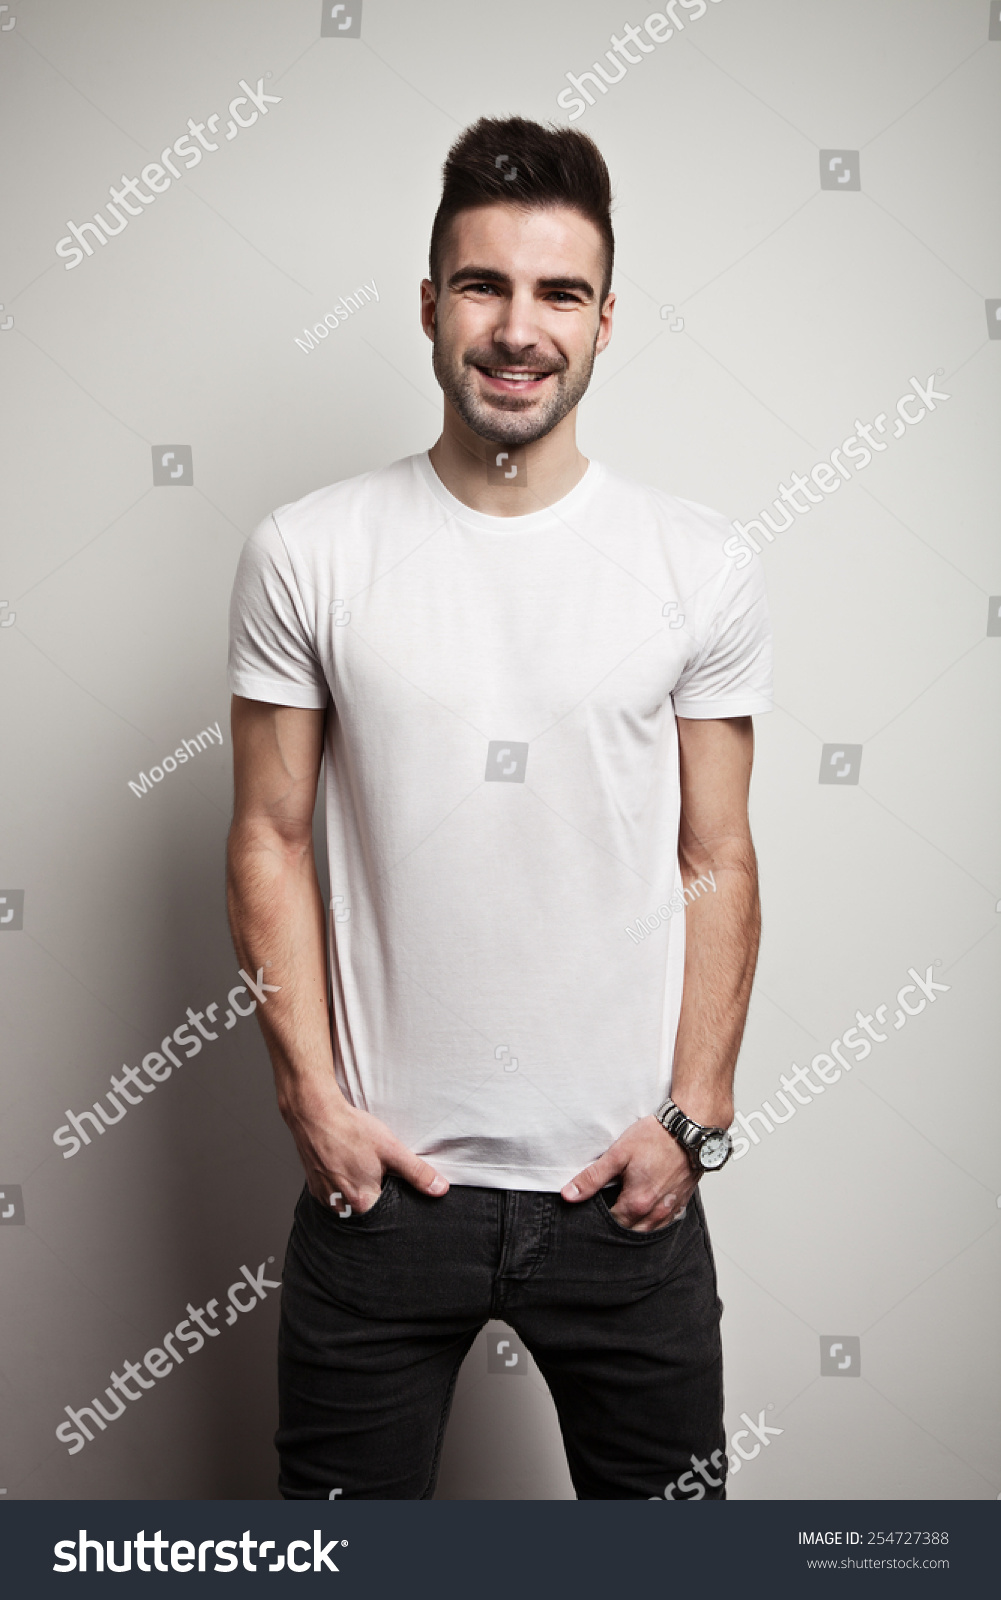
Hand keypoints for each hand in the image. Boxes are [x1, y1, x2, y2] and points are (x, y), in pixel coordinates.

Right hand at [280, 1077, 448, 1213]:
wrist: (314, 1114)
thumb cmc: (350, 1130)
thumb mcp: (391, 1149)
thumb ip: (417, 1172)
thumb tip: (439, 1189)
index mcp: (362, 1201)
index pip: (387, 1212)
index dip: (394, 1196)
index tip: (391, 1180)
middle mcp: (340, 1206)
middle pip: (367, 1208)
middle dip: (375, 1191)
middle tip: (374, 1167)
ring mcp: (324, 1197)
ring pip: (349, 1201)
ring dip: (357, 1187)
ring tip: (358, 1163)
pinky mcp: (314, 1187)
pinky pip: (334, 1194)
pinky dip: (342, 1183)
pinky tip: (345, 1164)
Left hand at [561, 1115, 697, 1231]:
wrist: (690, 1130)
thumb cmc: (656, 1138)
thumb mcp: (618, 1154)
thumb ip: (592, 1178)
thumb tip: (569, 1195)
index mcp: (637, 1203)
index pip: (610, 1224)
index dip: (598, 1218)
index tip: (592, 1210)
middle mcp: (655, 1212)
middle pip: (629, 1231)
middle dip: (615, 1224)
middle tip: (606, 1209)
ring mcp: (670, 1210)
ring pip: (647, 1230)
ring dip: (634, 1225)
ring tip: (623, 1210)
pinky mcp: (680, 1203)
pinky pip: (663, 1223)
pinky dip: (652, 1221)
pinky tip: (645, 1209)